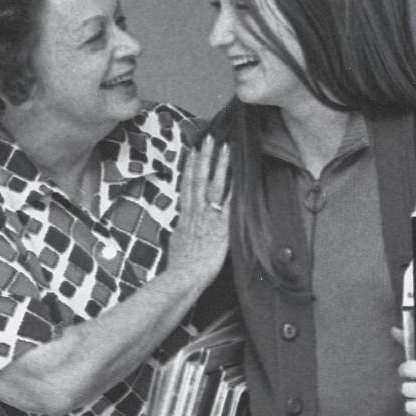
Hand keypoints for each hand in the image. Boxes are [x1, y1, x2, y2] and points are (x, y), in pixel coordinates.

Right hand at [169, 135, 230, 286]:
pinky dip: (233, 188)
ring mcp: (208, 217)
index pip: (187, 185)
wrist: (184, 276)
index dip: (190, 167)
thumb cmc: (180, 267)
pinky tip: (239, 175)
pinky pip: (229, 203)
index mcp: (185, 216)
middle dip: (204, 157)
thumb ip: (179, 234)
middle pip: (199, 178)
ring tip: (224, 147)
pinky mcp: (221, 227)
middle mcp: (195, 212)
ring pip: (213, 185)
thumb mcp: (176, 245)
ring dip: (219, 165)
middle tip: (209, 138)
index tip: (192, 151)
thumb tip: (179, 230)